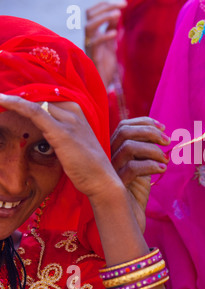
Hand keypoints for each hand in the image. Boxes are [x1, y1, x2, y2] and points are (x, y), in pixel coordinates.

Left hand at [0, 94, 119, 199]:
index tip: (7, 102)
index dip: (26, 100)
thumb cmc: (87, 166)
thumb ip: (58, 133)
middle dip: (19, 100)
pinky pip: (34, 112)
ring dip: (13, 101)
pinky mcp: (61, 132)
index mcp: (77, 111)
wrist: (101, 180)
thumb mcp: (73, 143)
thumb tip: (40, 132)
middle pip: (39, 99)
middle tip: (0, 102)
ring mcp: (69, 120)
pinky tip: (1, 99)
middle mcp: (74, 111)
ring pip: (35, 102)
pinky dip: (16, 104)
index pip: (46, 99)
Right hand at [85, 1, 125, 87]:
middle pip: (90, 15)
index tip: (122, 3)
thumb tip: (116, 13)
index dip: (106, 5)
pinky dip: (104, 36)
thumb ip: (111, 30)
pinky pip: (94, 43)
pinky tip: (114, 33)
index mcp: (93, 33)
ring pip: (89, 26)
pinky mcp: (92, 57)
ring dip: (104, 18)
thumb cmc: (105, 65)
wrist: (101, 85)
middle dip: (105, 7)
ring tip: (118, 14)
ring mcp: (89, 46)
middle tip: (122, 5)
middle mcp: (89, 37)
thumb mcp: (110, 44)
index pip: (94, 12)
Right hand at [110, 117, 169, 231]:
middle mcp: (107, 157)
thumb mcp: (143, 166)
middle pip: (125, 131)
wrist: (129, 219)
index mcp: (113, 150)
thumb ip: (146, 150)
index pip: (124, 125)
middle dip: (149, 132)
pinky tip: (162, 170)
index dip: (144, 122)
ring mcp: (109, 171)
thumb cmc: (136, 193)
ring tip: (165, 159)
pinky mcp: (115, 185)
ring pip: (129, 147)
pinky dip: (151, 165)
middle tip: (167, 140)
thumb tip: (162, 135)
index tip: (163, 127)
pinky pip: (133, 168)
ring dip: (152, 150)